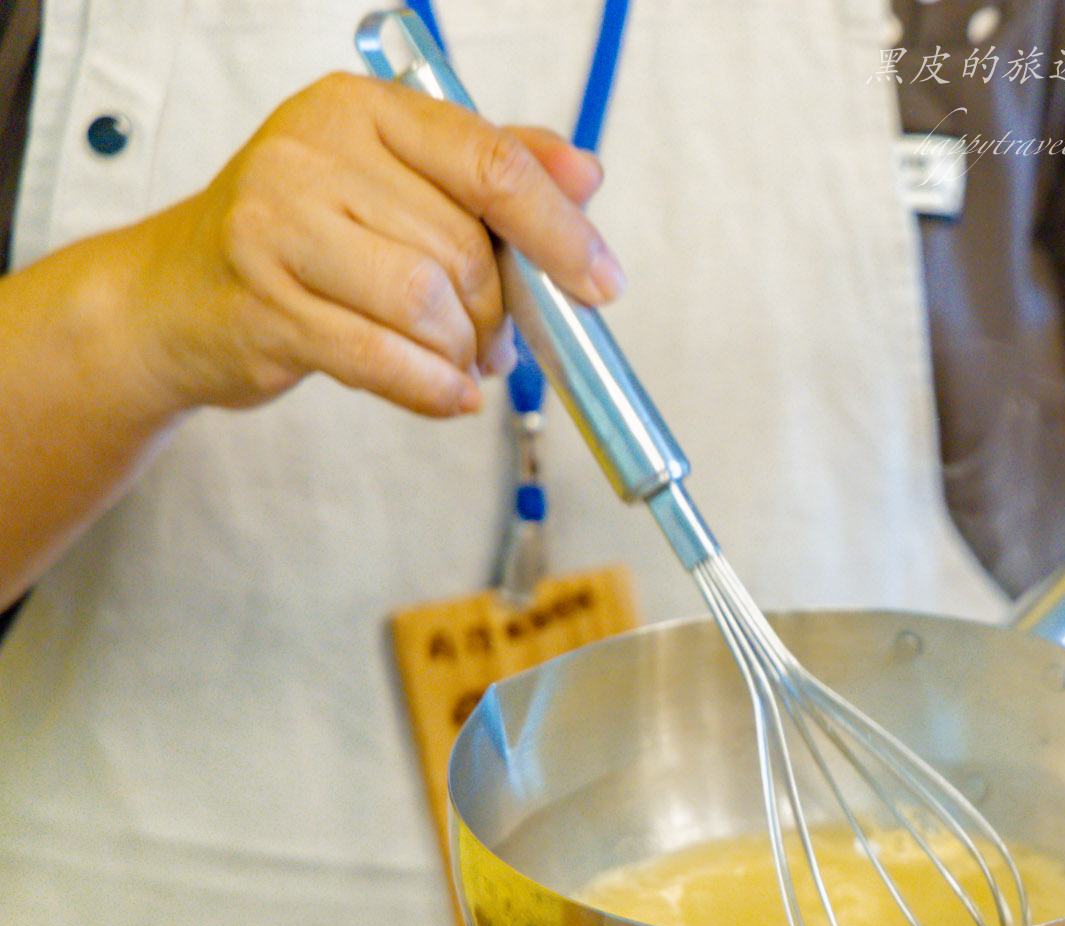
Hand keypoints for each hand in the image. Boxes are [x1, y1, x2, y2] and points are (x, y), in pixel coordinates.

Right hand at [125, 73, 614, 417]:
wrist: (178, 293)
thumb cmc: (310, 236)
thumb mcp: (399, 182)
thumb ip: (493, 169)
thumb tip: (587, 175)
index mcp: (362, 108)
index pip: (491, 163)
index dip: (560, 230)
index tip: (602, 283)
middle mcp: (311, 152)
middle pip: (465, 248)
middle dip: (501, 311)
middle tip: (497, 340)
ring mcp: (276, 225)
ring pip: (428, 302)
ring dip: (463, 351)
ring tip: (460, 361)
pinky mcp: (261, 303)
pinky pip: (382, 357)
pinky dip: (431, 387)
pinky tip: (445, 393)